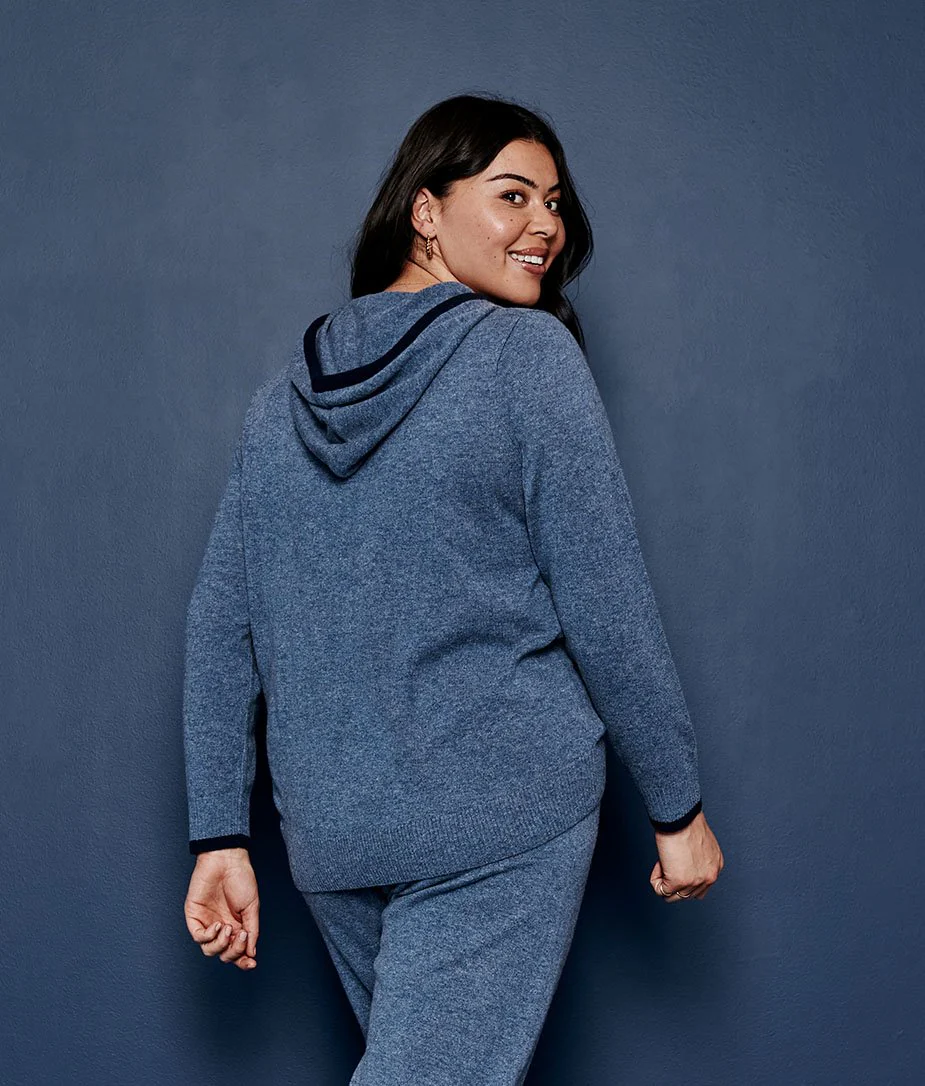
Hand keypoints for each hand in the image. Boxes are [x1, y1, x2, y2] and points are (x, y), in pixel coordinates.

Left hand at [184, 848, 259, 968]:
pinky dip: (209, 936)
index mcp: (236, 925)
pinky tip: (219, 925)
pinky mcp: (194, 916)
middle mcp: (221, 927)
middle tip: (242, 935)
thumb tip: (251, 953)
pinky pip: (198, 937)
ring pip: (209, 950)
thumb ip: (252, 930)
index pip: (237, 951)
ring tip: (229, 928)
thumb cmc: (242, 878)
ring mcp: (207, 922)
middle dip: (234, 951)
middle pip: (223, 954)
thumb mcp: (252, 907)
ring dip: (221, 944)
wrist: (227, 860)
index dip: (243, 960)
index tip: (251, 963)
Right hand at [649, 811, 723, 901]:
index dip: (683, 875)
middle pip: (687, 894)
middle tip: (670, 860)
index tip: (677, 859)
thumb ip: (698, 858)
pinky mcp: (678, 882)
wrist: (680, 817)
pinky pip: (660, 890)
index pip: (700, 888)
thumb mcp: (701, 843)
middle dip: (674, 880)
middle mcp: (709, 877)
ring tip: (665, 861)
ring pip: (673, 896)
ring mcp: (695, 882)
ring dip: (664, 881)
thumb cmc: (686, 822)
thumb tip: (685, 864)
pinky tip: (660, 862)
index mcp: (716, 866)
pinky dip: (655, 878)